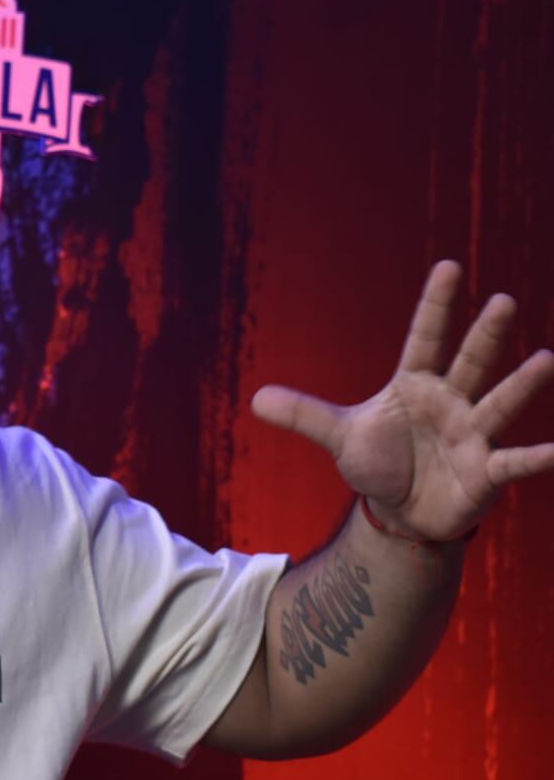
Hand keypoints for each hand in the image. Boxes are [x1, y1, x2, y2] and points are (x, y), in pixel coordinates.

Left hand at [251, 260, 553, 540]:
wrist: (400, 512)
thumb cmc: (378, 464)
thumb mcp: (339, 438)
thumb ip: (304, 415)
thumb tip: (255, 398)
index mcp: (415, 386)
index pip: (425, 339)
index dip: (435, 306)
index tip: (449, 267)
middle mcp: (451, 402)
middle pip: (469, 363)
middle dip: (484, 335)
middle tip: (502, 300)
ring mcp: (473, 435)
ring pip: (499, 404)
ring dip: (521, 385)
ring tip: (546, 360)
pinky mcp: (487, 471)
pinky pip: (518, 462)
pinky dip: (541, 457)